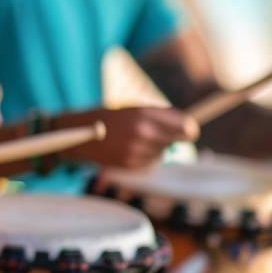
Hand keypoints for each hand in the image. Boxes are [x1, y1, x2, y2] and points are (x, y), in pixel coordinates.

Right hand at [69, 107, 198, 169]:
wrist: (80, 132)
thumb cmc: (112, 118)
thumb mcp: (135, 109)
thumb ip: (162, 117)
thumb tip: (190, 128)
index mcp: (145, 113)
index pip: (186, 126)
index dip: (189, 130)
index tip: (188, 131)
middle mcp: (143, 131)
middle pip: (176, 140)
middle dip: (171, 138)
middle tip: (157, 134)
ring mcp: (137, 148)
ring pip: (163, 152)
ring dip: (156, 148)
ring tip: (136, 140)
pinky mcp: (131, 163)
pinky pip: (149, 162)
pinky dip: (144, 157)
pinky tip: (128, 149)